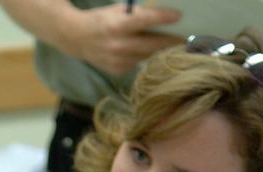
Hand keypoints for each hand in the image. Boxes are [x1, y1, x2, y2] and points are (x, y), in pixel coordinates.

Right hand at [61, 4, 182, 75]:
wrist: (76, 38)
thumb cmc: (102, 19)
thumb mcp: (118, 11)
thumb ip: (138, 14)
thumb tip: (166, 17)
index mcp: (118, 25)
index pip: (146, 20)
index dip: (164, 18)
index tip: (179, 16)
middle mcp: (118, 45)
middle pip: (153, 44)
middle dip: (171, 41)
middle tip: (186, 39)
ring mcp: (117, 60)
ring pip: (147, 56)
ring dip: (159, 51)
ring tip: (170, 45)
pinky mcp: (116, 70)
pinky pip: (137, 63)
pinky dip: (142, 56)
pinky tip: (140, 51)